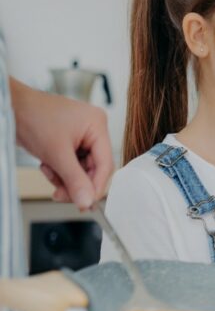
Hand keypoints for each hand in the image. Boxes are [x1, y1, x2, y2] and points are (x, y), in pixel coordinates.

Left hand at [10, 79, 112, 209]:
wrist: (11, 107)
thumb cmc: (33, 118)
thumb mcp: (56, 154)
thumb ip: (75, 180)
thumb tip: (87, 202)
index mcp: (98, 125)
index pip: (106, 163)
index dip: (96, 186)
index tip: (86, 203)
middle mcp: (93, 129)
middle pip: (94, 168)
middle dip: (75, 182)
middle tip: (60, 194)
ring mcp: (82, 134)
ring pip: (81, 168)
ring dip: (64, 176)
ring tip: (48, 171)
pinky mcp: (70, 140)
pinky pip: (72, 162)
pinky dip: (59, 169)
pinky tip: (48, 165)